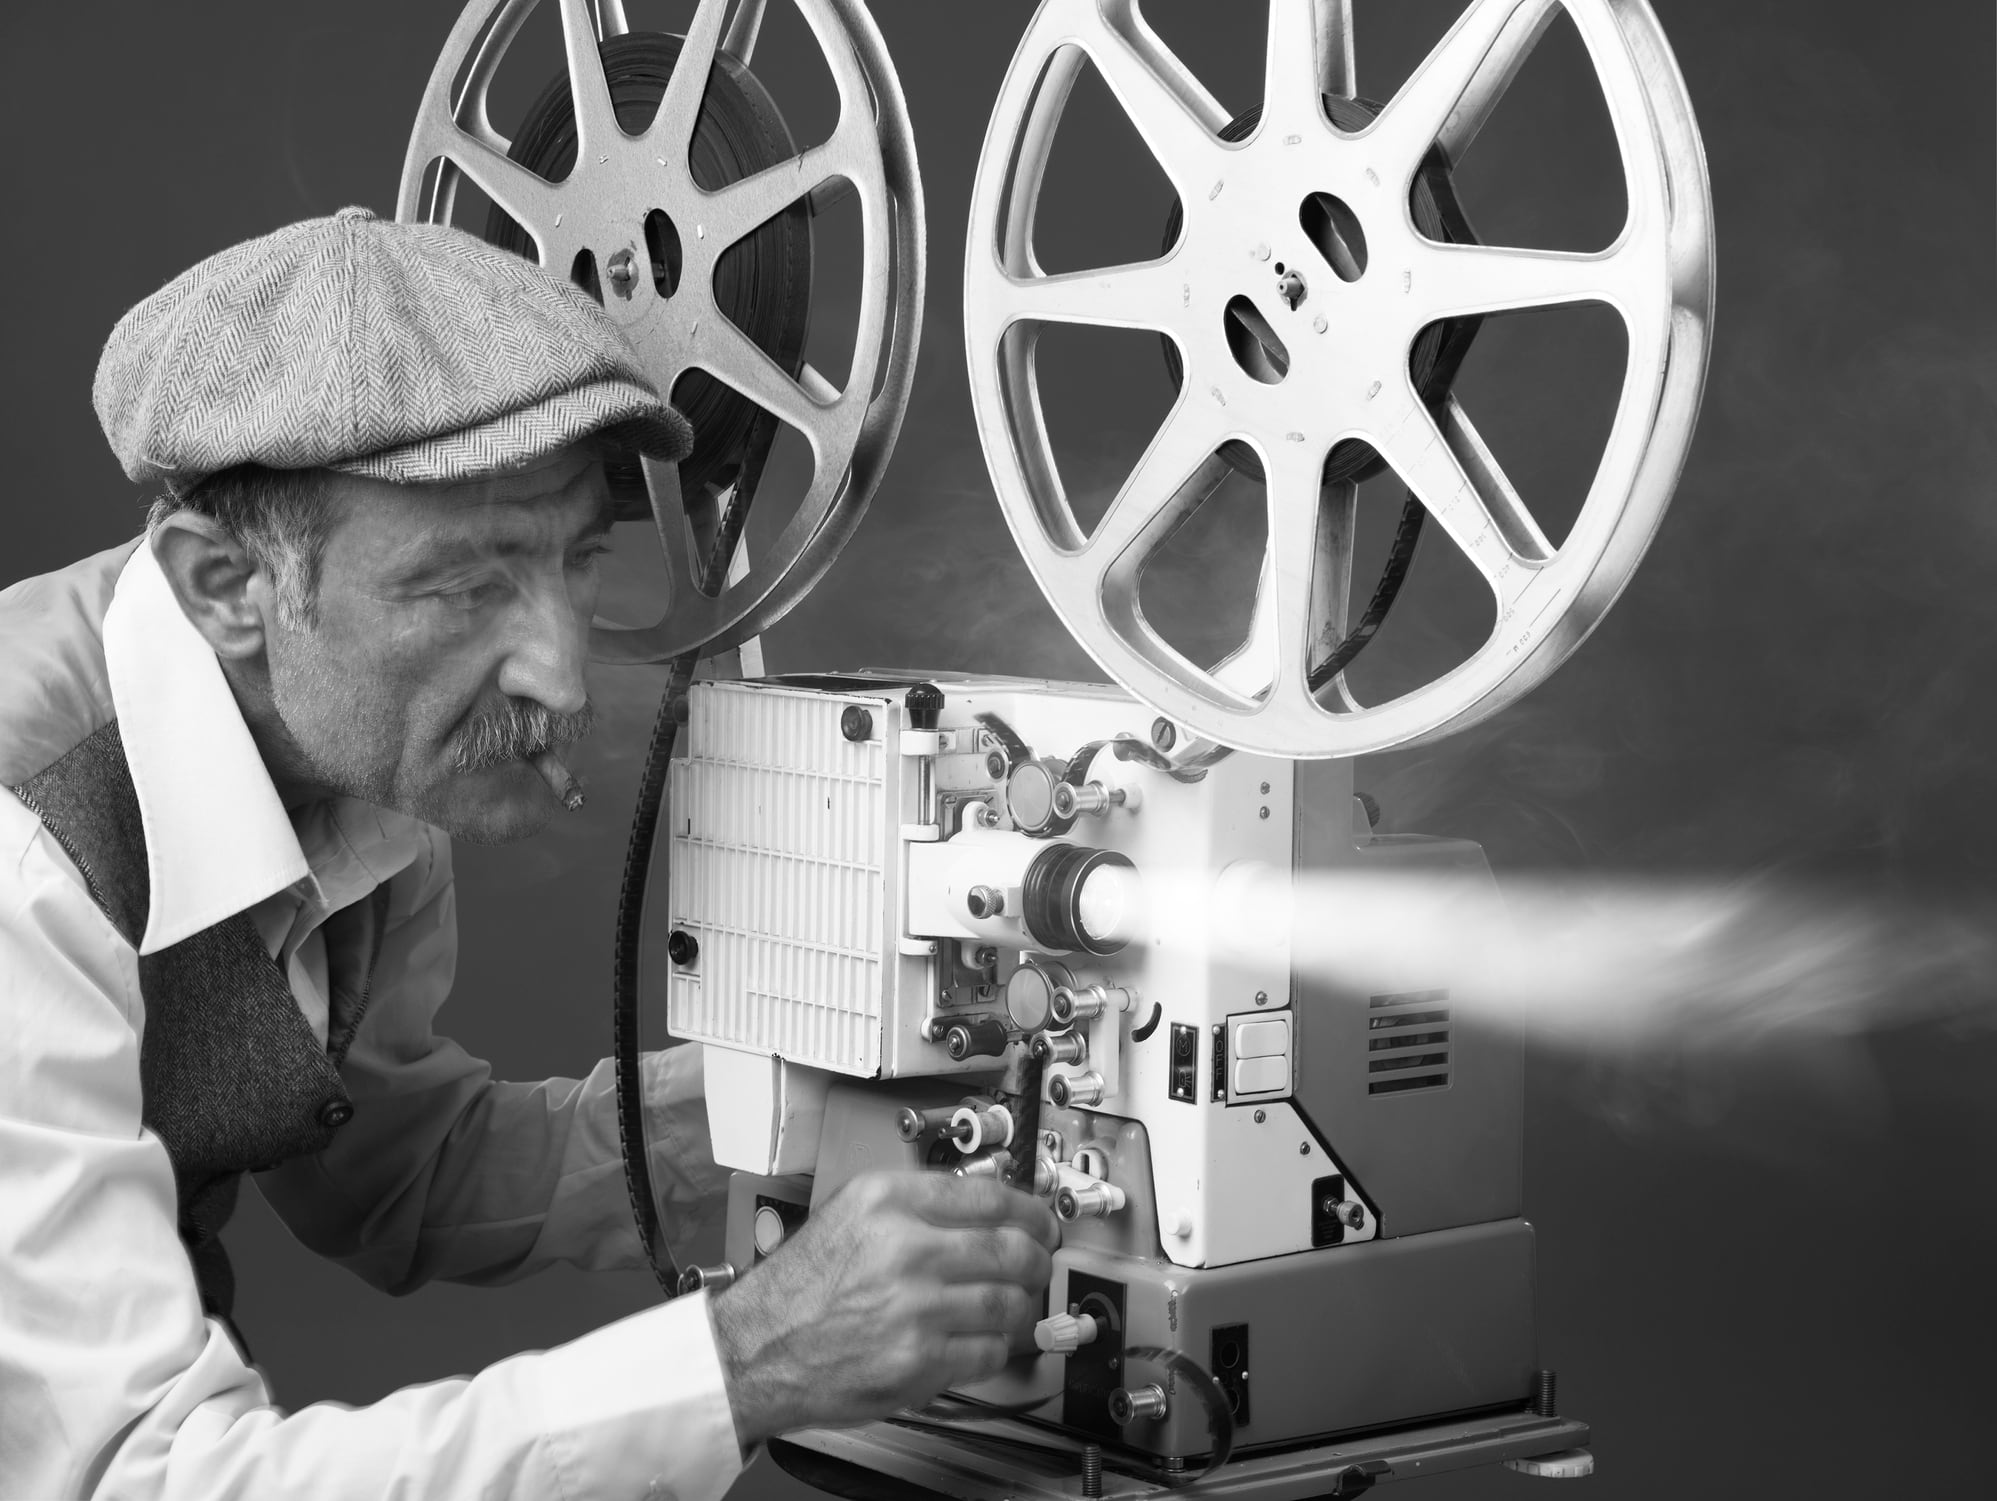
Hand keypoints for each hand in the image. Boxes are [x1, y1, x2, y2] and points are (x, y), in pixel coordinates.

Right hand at [707, 1170, 1058, 1443]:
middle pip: (1012, 1248)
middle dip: (1038, 1259)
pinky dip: (995, 1347)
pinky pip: (989, 1350)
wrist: (755, 1350)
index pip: (989, 1195)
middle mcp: (903, 1247)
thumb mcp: (849, 1213)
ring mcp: (914, 1306)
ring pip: (1009, 1301)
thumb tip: (985, 1202)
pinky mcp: (919, 1360)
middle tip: (1039, 1263)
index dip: (1031, 1210)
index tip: (1041, 1221)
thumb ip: (914, 1203)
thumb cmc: (799, 1289)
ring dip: (1020, 1306)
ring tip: (1011, 1306)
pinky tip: (978, 1340)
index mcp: (886, 1200)